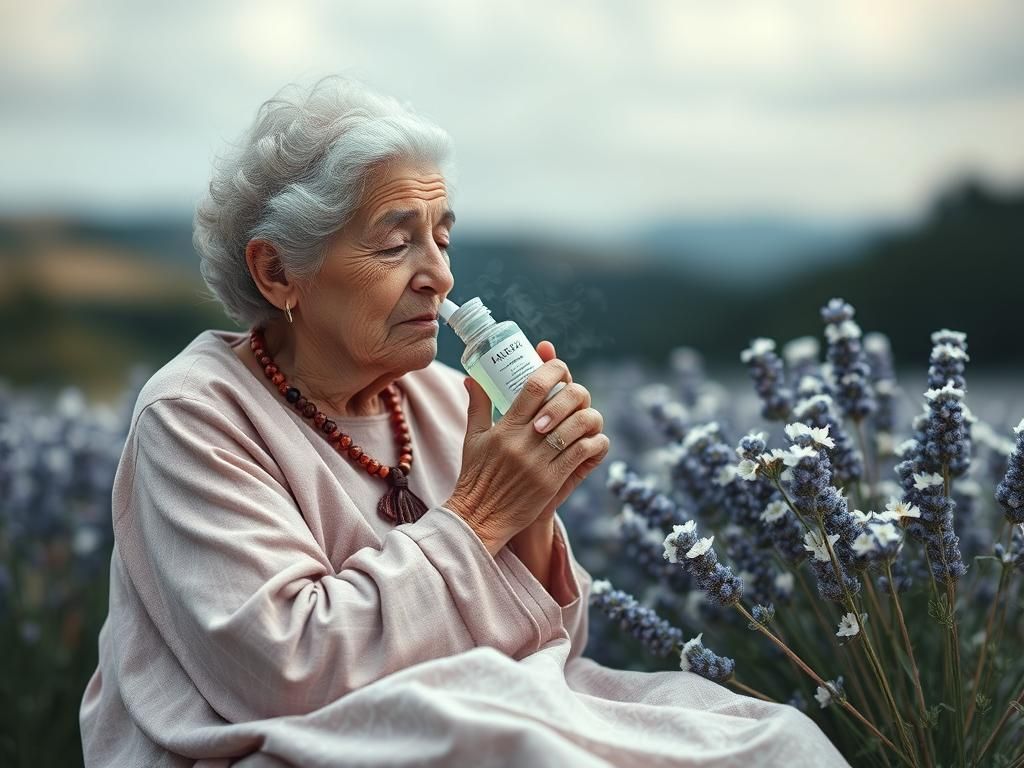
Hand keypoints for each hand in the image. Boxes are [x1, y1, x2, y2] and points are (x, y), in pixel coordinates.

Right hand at [444, 345, 608, 554]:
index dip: (553, 369)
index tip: (559, 367)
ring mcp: (539, 462)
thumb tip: (472, 379)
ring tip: (585, 418)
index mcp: (505, 427)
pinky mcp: (552, 481)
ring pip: (579, 426)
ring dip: (589, 418)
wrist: (480, 517)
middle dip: (576, 393)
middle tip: (576, 396)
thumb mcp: (473, 439)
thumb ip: (477, 406)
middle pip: (563, 402)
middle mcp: (523, 442)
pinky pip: (584, 453)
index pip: (534, 387)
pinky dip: (595, 443)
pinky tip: (592, 441)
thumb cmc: (476, 476)